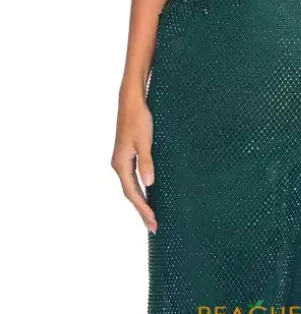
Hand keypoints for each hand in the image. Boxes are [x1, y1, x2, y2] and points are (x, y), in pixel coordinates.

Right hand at [111, 90, 157, 233]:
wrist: (131, 101)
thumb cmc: (138, 119)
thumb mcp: (145, 141)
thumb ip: (147, 162)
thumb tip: (149, 184)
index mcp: (121, 164)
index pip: (132, 193)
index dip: (143, 208)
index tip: (153, 221)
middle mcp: (119, 164)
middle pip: (130, 193)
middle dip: (142, 210)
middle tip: (153, 227)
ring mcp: (122, 159)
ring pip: (131, 186)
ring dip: (141, 201)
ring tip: (151, 216)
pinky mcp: (127, 154)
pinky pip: (133, 178)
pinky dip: (140, 189)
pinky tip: (148, 193)